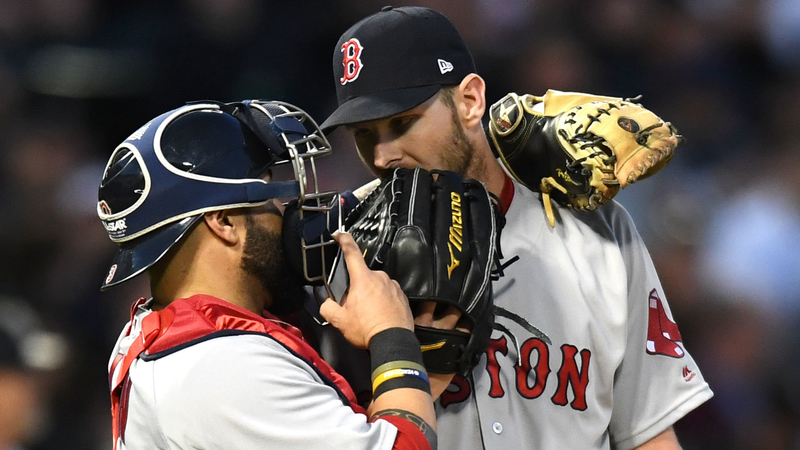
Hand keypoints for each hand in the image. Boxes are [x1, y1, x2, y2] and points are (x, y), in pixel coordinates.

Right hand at [319, 232, 413, 347]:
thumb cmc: (367, 329)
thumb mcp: (340, 321)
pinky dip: (384, 303)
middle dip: (358, 289)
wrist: (393, 342)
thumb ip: (328, 308)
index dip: (344, 240)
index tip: (339, 234)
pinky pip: (390, 295)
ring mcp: (394, 286)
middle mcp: (380, 278)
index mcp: (363, 279)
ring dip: (372, 297)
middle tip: (356, 308)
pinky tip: (381, 317)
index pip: (352, 253)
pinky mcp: (403, 296)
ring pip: (377, 287)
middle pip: (364, 277)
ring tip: (370, 316)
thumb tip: (326, 304)